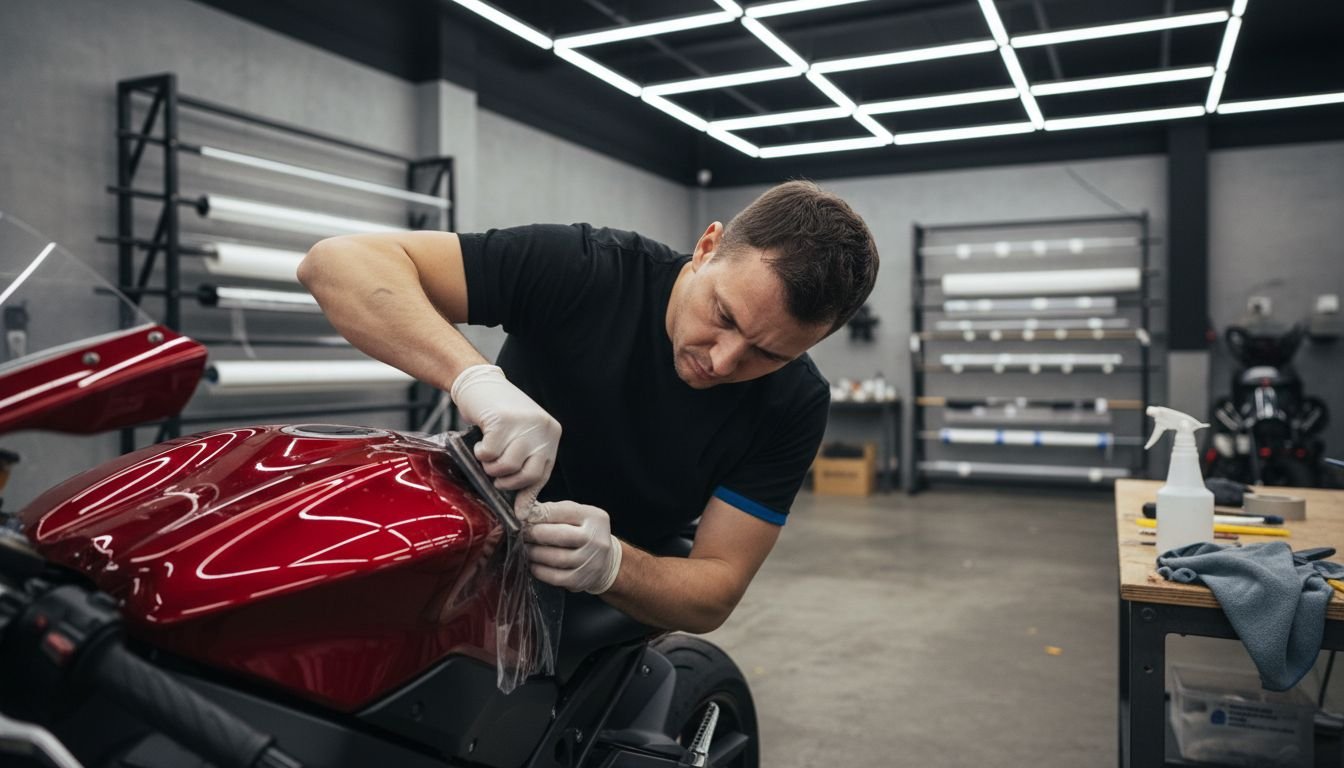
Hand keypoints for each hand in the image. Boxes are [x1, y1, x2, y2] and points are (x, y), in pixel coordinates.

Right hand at [451, 364, 560, 516]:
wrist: (479, 383)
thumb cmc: (499, 415)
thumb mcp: (520, 439)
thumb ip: (525, 467)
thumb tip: (522, 511)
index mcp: (551, 434)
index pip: (543, 474)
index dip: (526, 492)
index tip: (516, 509)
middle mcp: (543, 428)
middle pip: (528, 474)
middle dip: (506, 482)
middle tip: (494, 473)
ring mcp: (524, 424)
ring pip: (508, 466)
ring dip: (491, 466)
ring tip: (486, 455)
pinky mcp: (502, 420)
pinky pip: (490, 453)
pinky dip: (480, 453)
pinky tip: (480, 442)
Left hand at [524, 501, 622, 593]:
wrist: (605, 561)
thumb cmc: (582, 532)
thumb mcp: (575, 514)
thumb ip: (553, 510)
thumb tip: (524, 511)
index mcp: (594, 517)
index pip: (562, 512)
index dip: (538, 514)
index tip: (523, 517)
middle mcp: (596, 539)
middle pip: (559, 535)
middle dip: (535, 534)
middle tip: (521, 533)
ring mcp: (590, 562)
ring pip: (556, 558)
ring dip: (534, 553)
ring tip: (525, 548)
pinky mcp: (581, 580)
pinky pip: (555, 577)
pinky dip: (539, 570)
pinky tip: (533, 564)